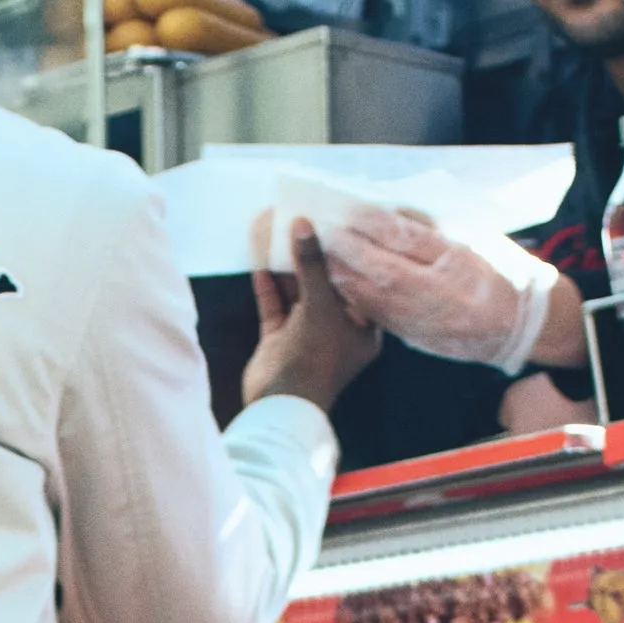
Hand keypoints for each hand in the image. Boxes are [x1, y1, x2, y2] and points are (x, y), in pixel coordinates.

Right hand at [244, 224, 379, 414]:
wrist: (279, 405)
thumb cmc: (315, 358)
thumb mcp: (319, 305)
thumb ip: (313, 264)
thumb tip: (304, 224)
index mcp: (363, 328)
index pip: (360, 281)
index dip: (348, 252)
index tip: (338, 222)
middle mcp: (337, 330)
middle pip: (326, 283)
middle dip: (313, 253)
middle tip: (303, 217)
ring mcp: (306, 334)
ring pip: (297, 290)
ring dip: (286, 263)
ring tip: (276, 227)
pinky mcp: (279, 338)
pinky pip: (275, 302)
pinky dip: (268, 281)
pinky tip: (260, 254)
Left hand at [320, 206, 562, 373]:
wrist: (519, 327)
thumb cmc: (502, 275)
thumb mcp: (475, 242)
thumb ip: (434, 230)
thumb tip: (393, 213)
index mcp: (452, 265)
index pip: (403, 240)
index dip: (372, 224)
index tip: (348, 209)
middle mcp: (431, 295)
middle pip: (377, 269)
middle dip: (346, 249)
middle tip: (322, 229)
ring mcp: (419, 320)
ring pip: (369, 296)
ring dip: (341, 274)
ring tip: (322, 253)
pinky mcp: (413, 336)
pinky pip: (375, 316)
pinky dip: (353, 297)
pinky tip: (339, 283)